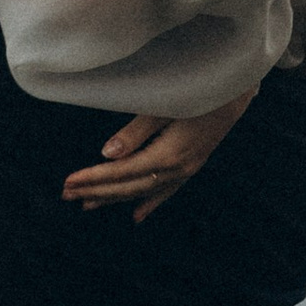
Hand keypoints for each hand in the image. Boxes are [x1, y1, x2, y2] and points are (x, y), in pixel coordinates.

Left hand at [60, 91, 256, 226]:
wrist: (239, 89)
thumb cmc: (199, 89)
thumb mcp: (164, 106)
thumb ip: (136, 131)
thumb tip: (106, 154)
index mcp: (168, 155)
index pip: (121, 172)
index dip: (93, 178)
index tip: (68, 182)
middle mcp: (178, 169)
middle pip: (129, 186)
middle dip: (96, 191)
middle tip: (66, 194)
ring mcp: (187, 169)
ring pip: (145, 191)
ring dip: (115, 198)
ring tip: (88, 205)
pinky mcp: (193, 165)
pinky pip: (167, 191)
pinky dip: (151, 203)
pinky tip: (137, 215)